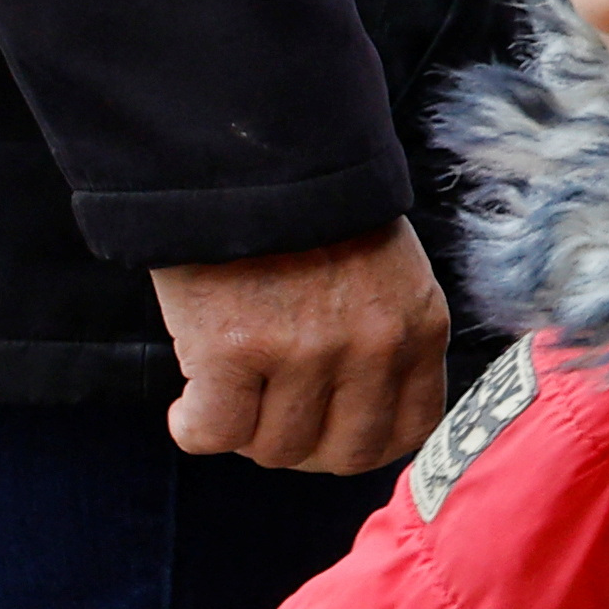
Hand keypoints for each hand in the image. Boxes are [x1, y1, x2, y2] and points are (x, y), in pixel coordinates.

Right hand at [152, 225, 449, 475]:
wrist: (246, 155)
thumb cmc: (307, 215)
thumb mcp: (383, 274)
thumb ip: (383, 340)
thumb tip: (355, 414)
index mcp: (418, 326)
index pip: (409, 431)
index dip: (359, 441)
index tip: (325, 427)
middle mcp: (373, 345)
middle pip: (342, 453)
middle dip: (302, 447)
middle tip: (266, 416)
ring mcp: (307, 351)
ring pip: (277, 448)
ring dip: (244, 433)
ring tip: (226, 394)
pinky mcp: (235, 349)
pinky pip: (216, 432)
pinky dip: (194, 427)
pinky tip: (189, 403)